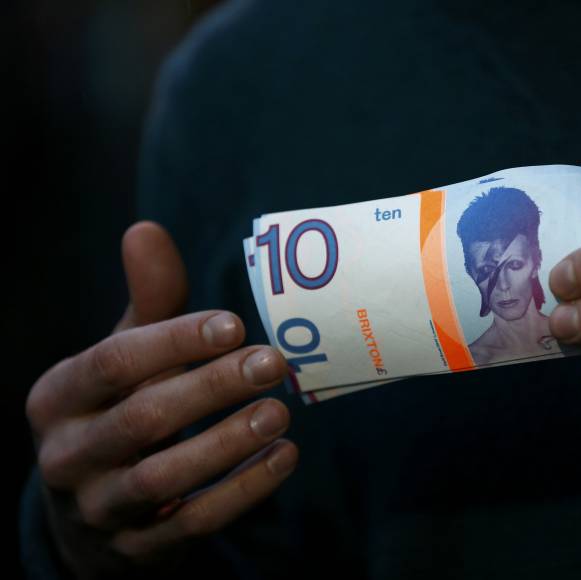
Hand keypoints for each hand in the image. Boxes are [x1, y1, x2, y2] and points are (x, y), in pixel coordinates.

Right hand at [25, 222, 297, 576]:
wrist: (93, 509)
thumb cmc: (118, 409)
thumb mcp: (124, 358)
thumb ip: (146, 303)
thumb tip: (146, 230)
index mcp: (59, 396)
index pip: (113, 362)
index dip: (174, 341)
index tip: (234, 323)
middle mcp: (67, 454)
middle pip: (142, 418)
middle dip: (211, 388)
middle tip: (273, 362)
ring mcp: (98, 507)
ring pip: (163, 478)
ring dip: (227, 443)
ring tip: (281, 412)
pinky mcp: (136, 547)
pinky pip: (192, 523)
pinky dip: (242, 491)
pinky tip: (284, 457)